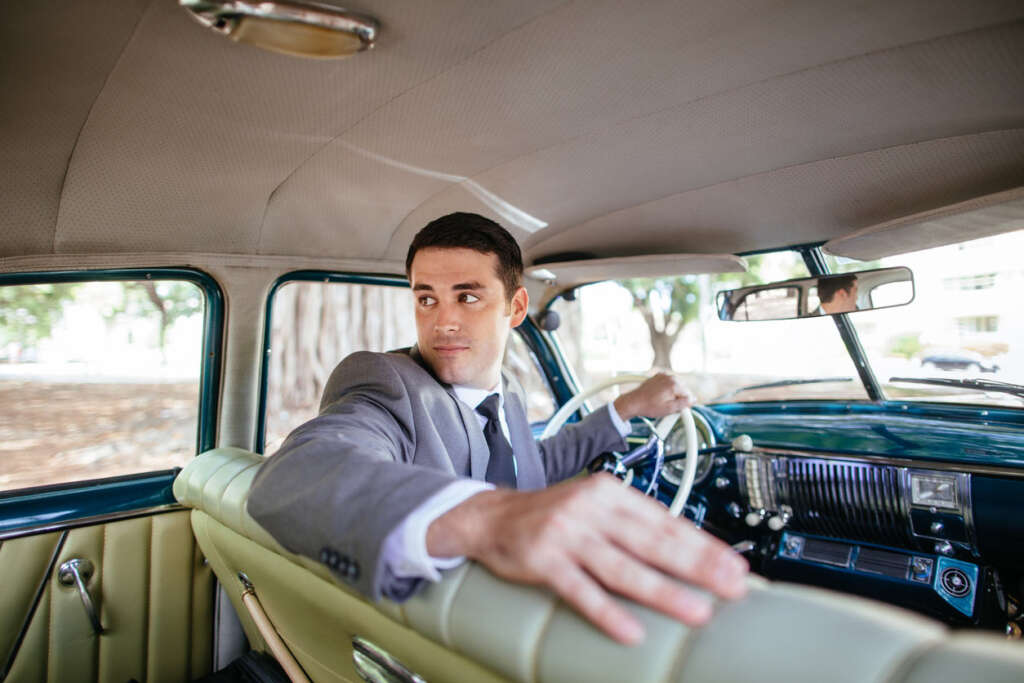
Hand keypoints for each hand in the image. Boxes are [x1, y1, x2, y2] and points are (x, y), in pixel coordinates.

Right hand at [426, 474, 747, 644]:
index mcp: (610, 493)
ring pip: (623, 568)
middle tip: (731, 586)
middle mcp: (591, 509)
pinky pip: (581, 591)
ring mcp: (567, 535)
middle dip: (697, 566)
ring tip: (696, 611)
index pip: (666, 520)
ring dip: (663, 591)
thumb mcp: (596, 506)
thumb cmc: (554, 515)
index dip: (703, 545)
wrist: (493, 516)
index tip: (735, 565)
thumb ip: (634, 523)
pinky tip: (630, 631)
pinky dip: (607, 612)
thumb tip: (687, 547)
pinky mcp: (544, 561)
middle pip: (653, 542)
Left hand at [613, 372, 694, 420]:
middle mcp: (670, 377)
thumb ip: (683, 404)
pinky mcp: (657, 376)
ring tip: (664, 402)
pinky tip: (660, 396)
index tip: (679, 409)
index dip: (685, 404)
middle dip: (679, 398)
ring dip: (674, 393)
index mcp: (674, 384)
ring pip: (676, 386)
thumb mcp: (669, 409)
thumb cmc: (649, 406)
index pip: (689, 395)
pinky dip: (667, 389)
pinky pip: (668, 383)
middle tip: (670, 406)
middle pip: (683, 389)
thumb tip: (693, 399)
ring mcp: (663, 375)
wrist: (633, 402)